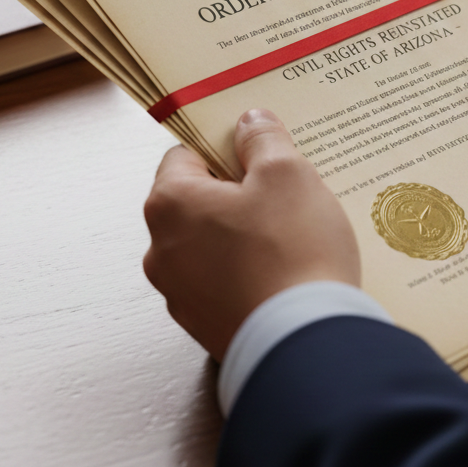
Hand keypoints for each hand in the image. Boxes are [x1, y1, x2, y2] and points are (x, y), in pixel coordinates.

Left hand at [142, 108, 358, 361]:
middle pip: (198, 201)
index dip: (223, 146)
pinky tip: (290, 269)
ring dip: (246, 233)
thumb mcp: (287, 173)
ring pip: (213, 243)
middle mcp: (163, 251)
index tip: (257, 148)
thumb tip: (249, 122)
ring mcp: (182, 295)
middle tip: (286, 189)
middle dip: (239, 191)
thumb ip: (263, 138)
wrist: (304, 343)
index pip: (185, 154)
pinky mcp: (207, 326)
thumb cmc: (291, 250)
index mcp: (171, 204)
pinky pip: (227, 281)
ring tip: (295, 232)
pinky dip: (251, 271)